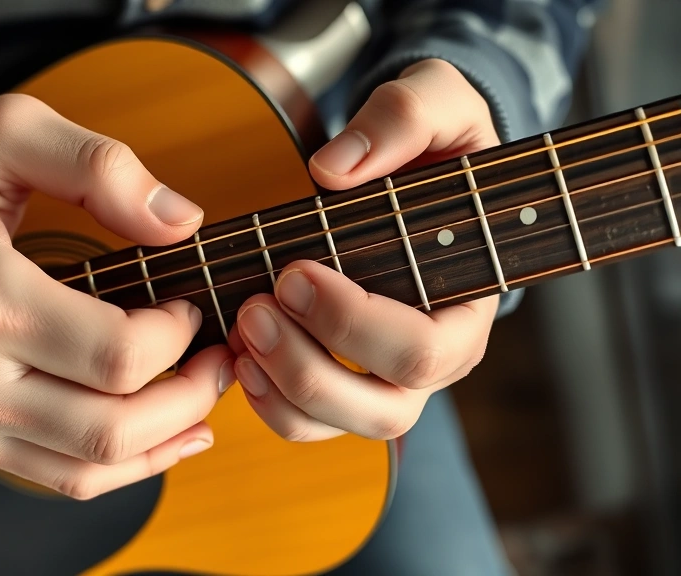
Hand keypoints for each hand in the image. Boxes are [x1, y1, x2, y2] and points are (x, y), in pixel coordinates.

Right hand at [0, 94, 234, 499]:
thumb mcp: (0, 135)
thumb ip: (99, 168)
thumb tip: (179, 222)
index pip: (117, 354)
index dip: (179, 336)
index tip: (190, 301)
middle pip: (112, 427)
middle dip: (191, 396)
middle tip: (221, 357)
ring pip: (89, 468)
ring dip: (165, 440)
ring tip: (203, 399)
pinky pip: (57, 476)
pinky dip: (120, 467)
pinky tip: (160, 439)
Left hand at [229, 59, 500, 440]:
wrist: (419, 169)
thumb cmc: (435, 141)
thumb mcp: (436, 104)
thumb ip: (401, 120)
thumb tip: (332, 171)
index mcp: (468, 300)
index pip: (424, 349)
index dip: (353, 324)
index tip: (294, 272)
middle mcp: (435, 354)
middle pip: (385, 409)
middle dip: (308, 367)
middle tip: (254, 309)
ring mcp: (390, 376)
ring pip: (341, 424)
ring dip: (281, 392)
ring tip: (240, 335)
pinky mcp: (347, 378)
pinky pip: (309, 419)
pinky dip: (267, 400)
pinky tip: (239, 355)